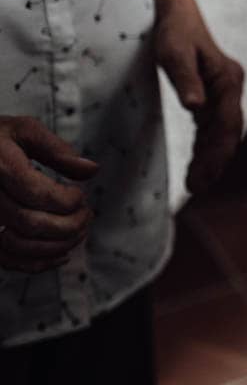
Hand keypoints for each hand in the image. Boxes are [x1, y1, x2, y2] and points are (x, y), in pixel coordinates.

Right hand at [0, 116, 98, 272]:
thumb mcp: (23, 130)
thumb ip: (57, 150)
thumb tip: (92, 170)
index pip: (37, 194)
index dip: (68, 200)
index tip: (80, 194)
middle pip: (31, 223)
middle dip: (69, 223)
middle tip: (87, 214)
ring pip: (19, 245)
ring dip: (57, 245)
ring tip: (79, 231)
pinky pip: (5, 259)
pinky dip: (36, 263)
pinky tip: (61, 254)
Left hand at [154, 0, 243, 194]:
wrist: (175, 12)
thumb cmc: (173, 30)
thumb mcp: (174, 52)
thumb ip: (185, 80)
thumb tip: (195, 107)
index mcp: (228, 79)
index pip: (226, 124)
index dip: (216, 153)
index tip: (202, 177)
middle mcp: (232, 87)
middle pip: (229, 132)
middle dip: (216, 161)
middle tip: (198, 188)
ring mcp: (225, 91)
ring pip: (224, 132)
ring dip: (213, 157)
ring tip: (198, 184)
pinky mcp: (215, 95)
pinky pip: (215, 126)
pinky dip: (208, 145)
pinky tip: (198, 163)